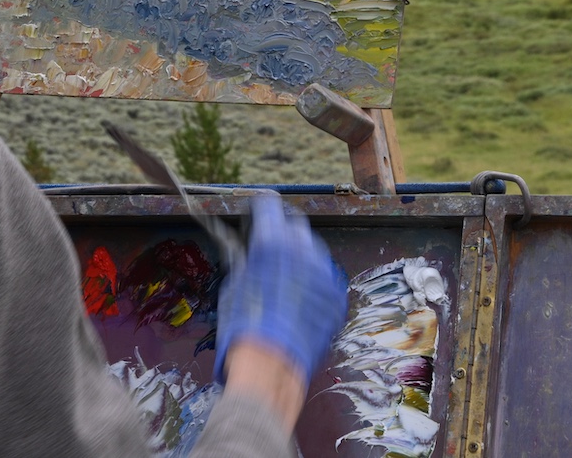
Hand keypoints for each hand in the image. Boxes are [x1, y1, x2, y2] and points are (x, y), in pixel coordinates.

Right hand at [216, 194, 347, 387]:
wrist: (271, 365)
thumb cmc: (243, 326)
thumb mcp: (234, 284)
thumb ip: (245, 259)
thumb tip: (246, 249)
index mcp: (272, 242)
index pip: (269, 206)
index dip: (261, 206)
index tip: (258, 209)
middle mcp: (302, 251)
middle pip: (296, 225)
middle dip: (283, 228)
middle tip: (272, 242)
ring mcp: (324, 274)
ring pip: (314, 251)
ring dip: (301, 254)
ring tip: (286, 274)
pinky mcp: (336, 296)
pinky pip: (325, 279)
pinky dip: (314, 281)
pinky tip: (300, 297)